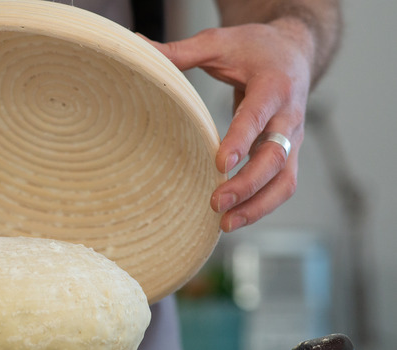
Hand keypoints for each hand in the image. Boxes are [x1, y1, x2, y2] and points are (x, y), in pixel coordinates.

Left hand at [149, 19, 311, 231]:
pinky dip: (261, 206)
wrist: (295, 52)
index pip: (258, 116)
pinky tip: (233, 219)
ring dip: (258, 206)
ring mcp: (292, 139)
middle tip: (215, 202)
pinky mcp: (288, 154)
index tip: (220, 164)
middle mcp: (289, 116)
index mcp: (274, 85)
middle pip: (276, 158)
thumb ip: (180, 52)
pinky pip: (281, 186)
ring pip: (285, 180)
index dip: (241, 141)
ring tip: (225, 224)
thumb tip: (136, 46)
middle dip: (247, 185)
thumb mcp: (219, 43)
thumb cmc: (254, 48)